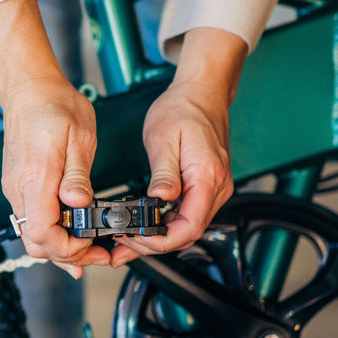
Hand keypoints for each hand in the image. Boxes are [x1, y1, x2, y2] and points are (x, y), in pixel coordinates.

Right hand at [0, 0, 109, 277]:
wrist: (29, 88)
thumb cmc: (54, 106)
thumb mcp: (79, 136)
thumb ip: (77, 174)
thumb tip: (79, 203)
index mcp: (36, 177)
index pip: (42, 233)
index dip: (67, 249)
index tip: (90, 245)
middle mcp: (20, 188)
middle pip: (36, 243)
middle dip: (67, 257)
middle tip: (99, 256)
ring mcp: (16, 189)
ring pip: (32, 236)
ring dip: (59, 248)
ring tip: (89, 249)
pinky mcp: (18, 187)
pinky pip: (31, 221)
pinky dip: (51, 234)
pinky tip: (71, 234)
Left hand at [108, 27, 245, 266]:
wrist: (201, 93)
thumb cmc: (184, 109)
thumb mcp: (165, 138)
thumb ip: (164, 173)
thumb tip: (161, 199)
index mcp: (208, 178)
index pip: (189, 228)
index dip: (160, 242)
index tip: (135, 240)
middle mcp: (216, 188)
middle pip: (187, 234)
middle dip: (153, 245)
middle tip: (122, 243)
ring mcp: (213, 190)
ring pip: (186, 228)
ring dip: (157, 238)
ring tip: (126, 239)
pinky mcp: (205, 188)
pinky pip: (186, 215)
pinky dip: (164, 226)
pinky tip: (143, 227)